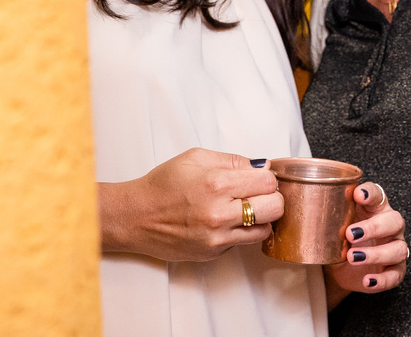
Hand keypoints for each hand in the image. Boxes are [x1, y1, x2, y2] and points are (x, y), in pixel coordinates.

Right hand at [99, 147, 281, 261]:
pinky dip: (243, 230)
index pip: (268, 182)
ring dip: (261, 217)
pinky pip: (244, 242)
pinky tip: (227, 220)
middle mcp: (219, 213)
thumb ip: (232, 160)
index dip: (267, 177)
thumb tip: (261, 167)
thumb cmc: (163, 185)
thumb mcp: (196, 157)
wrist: (135, 217)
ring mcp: (217, 237)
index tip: (259, 178)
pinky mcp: (213, 253)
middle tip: (258, 193)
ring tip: (245, 208)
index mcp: (216, 184)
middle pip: (275, 207)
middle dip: (271, 197)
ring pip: (265, 229)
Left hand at [323, 181, 407, 307]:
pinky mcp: (395, 270)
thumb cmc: (340, 238)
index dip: (371, 193)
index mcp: (375, 208)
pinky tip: (367, 280)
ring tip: (352, 257)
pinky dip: (381, 279)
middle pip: (394, 220)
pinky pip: (395, 275)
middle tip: (350, 233)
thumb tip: (294, 199)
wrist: (341, 268)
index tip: (358, 194)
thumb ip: (324, 211)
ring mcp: (395, 247)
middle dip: (374, 227)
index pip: (378, 195)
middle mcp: (390, 226)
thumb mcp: (332, 224)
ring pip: (397, 248)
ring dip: (376, 253)